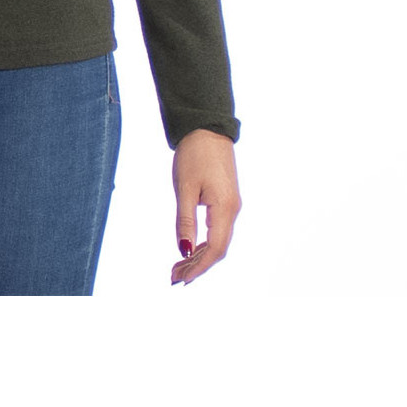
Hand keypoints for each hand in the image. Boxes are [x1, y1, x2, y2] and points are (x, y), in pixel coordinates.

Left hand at [169, 128, 240, 285]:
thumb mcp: (185, 188)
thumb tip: (183, 250)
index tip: (180, 279)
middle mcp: (233, 210)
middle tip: (173, 277)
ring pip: (218, 240)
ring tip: (177, 266)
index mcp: (224, 208)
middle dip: (197, 265)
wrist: (207, 128)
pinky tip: (190, 247)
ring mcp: (231, 205)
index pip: (214, 249)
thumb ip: (185, 220)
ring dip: (199, 256)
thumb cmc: (194, 154)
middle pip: (218, 248)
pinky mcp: (226, 199)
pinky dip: (204, 242)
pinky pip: (218, 229)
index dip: (198, 266)